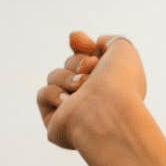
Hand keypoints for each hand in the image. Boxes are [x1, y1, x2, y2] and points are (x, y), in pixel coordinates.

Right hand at [38, 31, 147, 149]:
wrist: (109, 110)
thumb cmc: (121, 83)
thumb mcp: (123, 50)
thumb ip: (110, 41)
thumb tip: (94, 43)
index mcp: (112, 85)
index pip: (89, 59)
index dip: (83, 47)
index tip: (88, 45)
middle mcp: (95, 99)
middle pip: (69, 64)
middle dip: (77, 62)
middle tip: (90, 68)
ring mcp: (75, 112)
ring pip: (54, 77)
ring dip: (66, 77)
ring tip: (82, 86)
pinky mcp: (56, 124)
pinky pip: (43, 95)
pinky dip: (54, 94)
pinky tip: (68, 103)